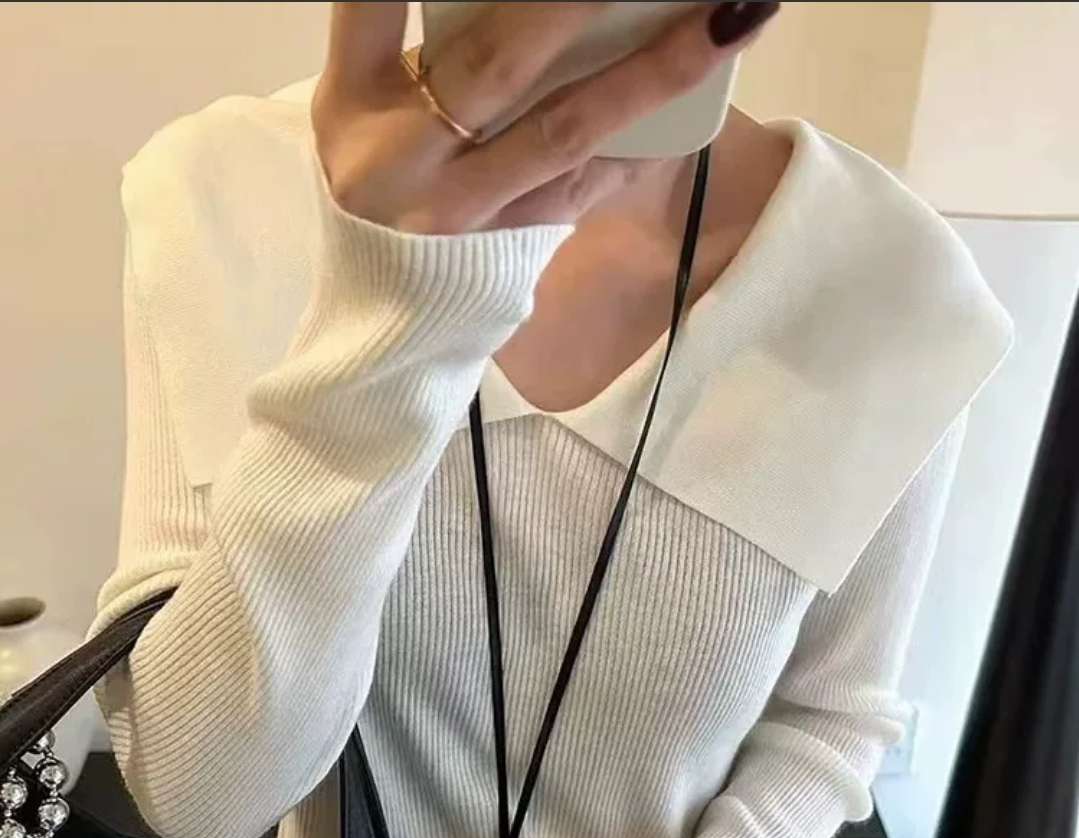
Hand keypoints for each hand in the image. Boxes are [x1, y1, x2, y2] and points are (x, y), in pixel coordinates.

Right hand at [311, 2, 773, 233]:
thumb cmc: (382, 185)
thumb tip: (564, 18)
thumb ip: (426, 50)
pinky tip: (712, 77)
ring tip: (730, 18)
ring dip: (654, 70)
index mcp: (352, 99)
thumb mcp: (364, 110)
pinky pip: (588, 185)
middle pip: (498, 59)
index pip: (373, 5)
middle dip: (578, 5)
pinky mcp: (512, 249)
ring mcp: (461, 211)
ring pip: (564, 130)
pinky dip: (648, 135)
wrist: (381, 320)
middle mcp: (401, 155)